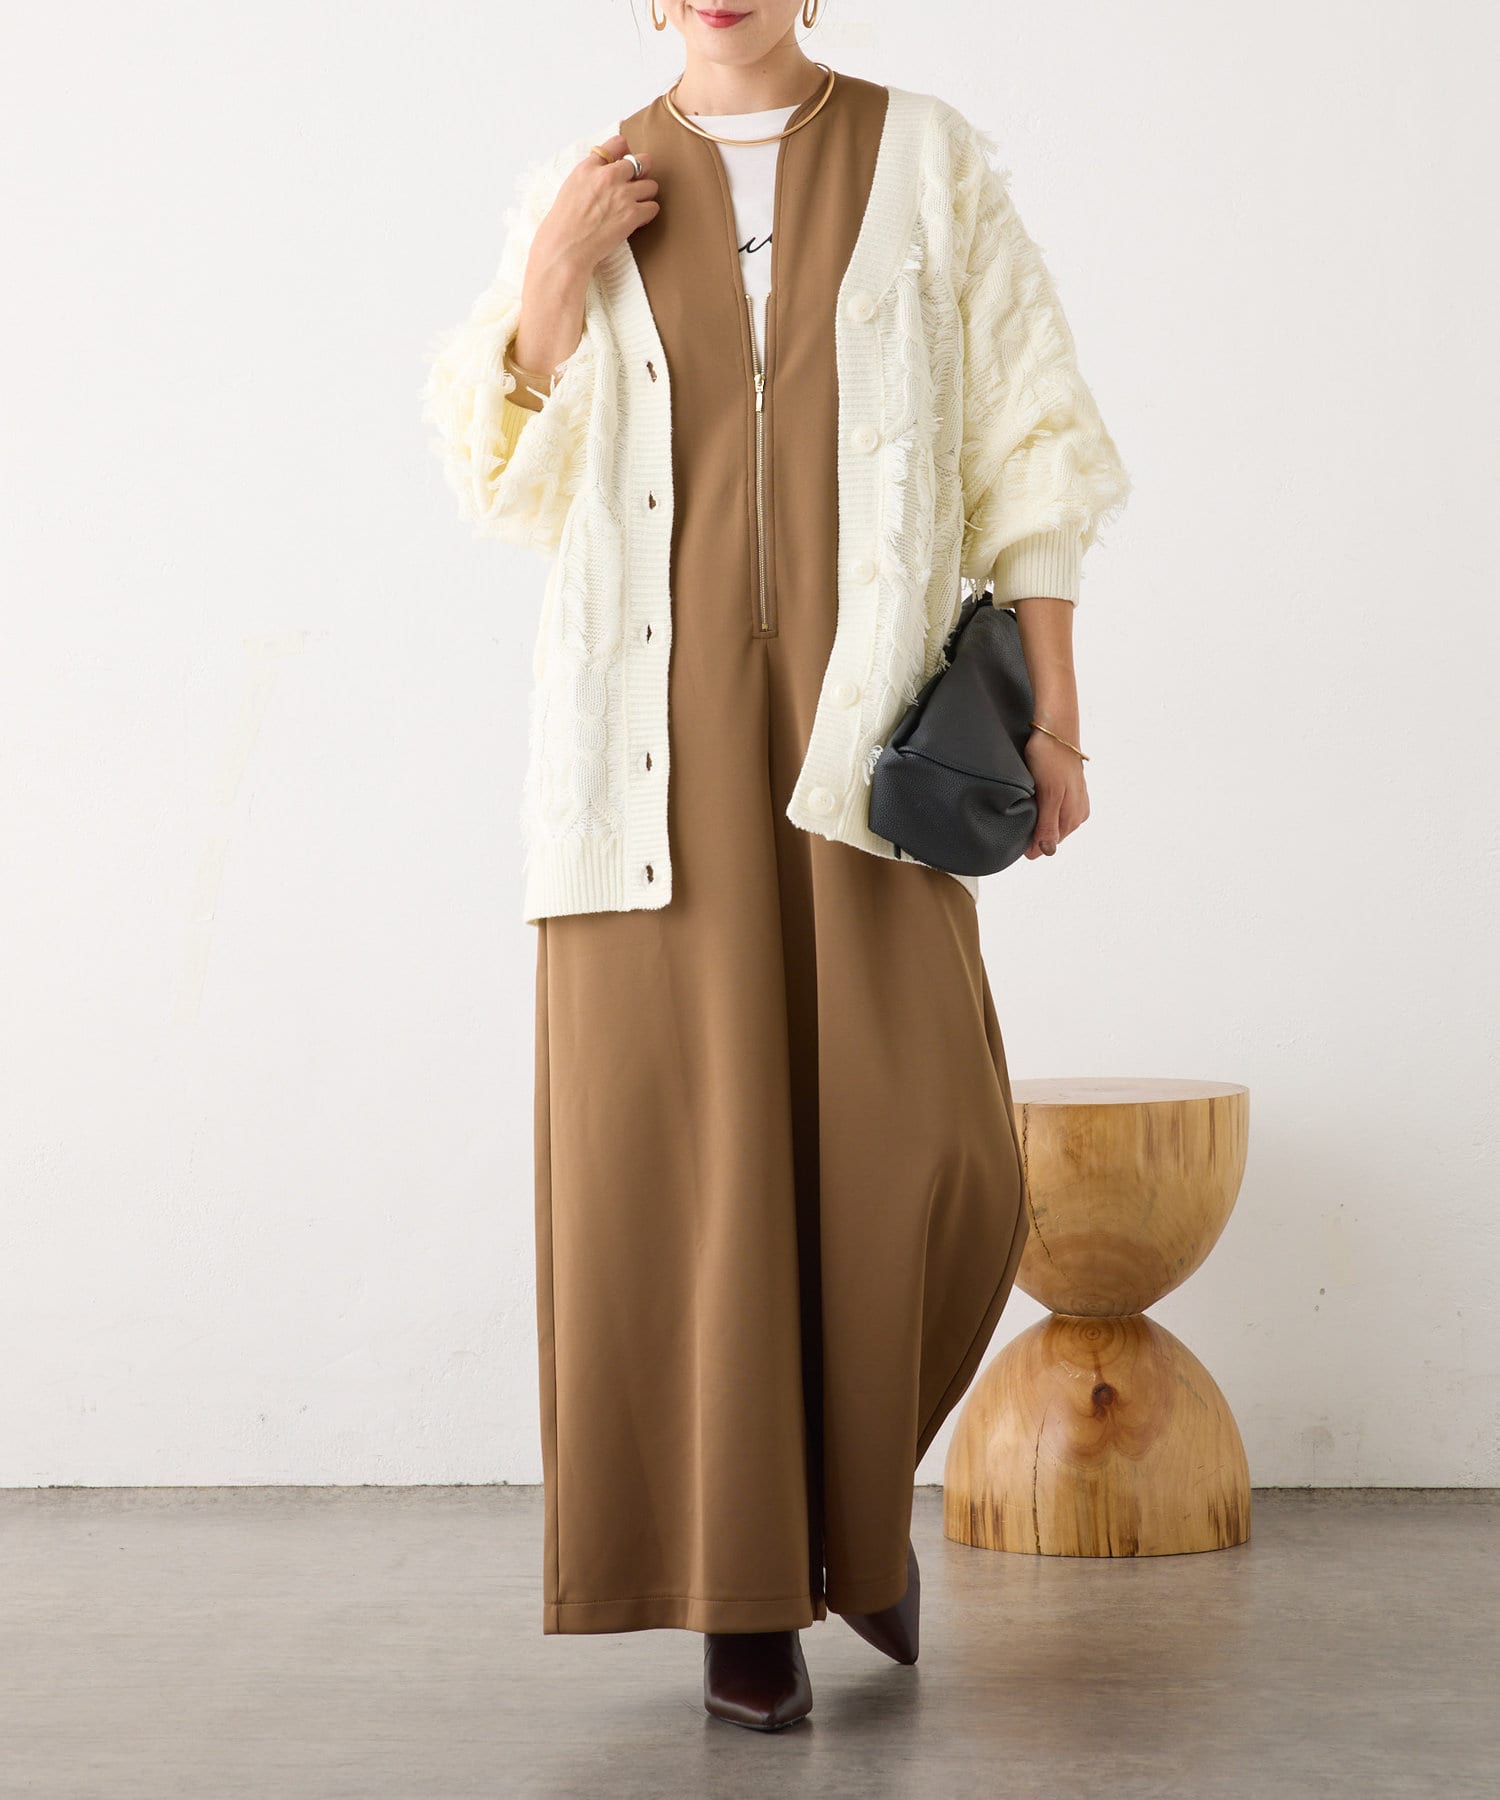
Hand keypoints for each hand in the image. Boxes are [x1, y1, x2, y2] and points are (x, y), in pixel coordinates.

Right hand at [512, 137, 659, 379]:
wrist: (565, 249)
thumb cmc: (563, 224)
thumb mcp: (571, 188)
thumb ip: (590, 174)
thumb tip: (608, 167)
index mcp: (588, 167)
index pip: (618, 143)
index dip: (625, 154)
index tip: (624, 165)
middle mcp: (607, 176)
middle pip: (641, 161)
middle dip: (641, 174)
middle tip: (635, 187)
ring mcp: (621, 195)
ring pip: (651, 185)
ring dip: (646, 195)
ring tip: (634, 207)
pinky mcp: (632, 215)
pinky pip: (653, 207)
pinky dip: (648, 214)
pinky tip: (636, 221)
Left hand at [1022, 726, 1088, 857]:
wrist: (1056, 728)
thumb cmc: (1051, 758)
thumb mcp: (1049, 794)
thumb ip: (1048, 824)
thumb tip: (1047, 851)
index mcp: (1075, 818)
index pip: (1048, 845)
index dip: (1030, 842)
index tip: (1014, 832)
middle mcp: (1078, 813)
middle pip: (1050, 835)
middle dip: (1033, 831)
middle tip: (1015, 816)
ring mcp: (1074, 801)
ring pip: (1050, 822)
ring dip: (1036, 819)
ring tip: (1022, 805)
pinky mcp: (1068, 790)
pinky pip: (1052, 809)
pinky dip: (1040, 808)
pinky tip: (1032, 798)